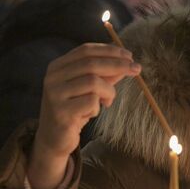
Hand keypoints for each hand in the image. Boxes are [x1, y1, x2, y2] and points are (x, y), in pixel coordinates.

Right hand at [28, 43, 140, 188]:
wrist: (55, 138)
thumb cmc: (75, 108)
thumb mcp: (90, 88)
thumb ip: (105, 74)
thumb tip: (128, 62)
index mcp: (58, 67)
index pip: (86, 50)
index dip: (109, 51)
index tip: (130, 55)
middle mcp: (53, 78)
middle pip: (91, 64)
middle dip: (118, 65)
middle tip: (136, 69)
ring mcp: (55, 95)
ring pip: (93, 82)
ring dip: (109, 91)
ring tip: (107, 101)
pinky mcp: (61, 113)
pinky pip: (91, 102)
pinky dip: (98, 107)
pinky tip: (92, 113)